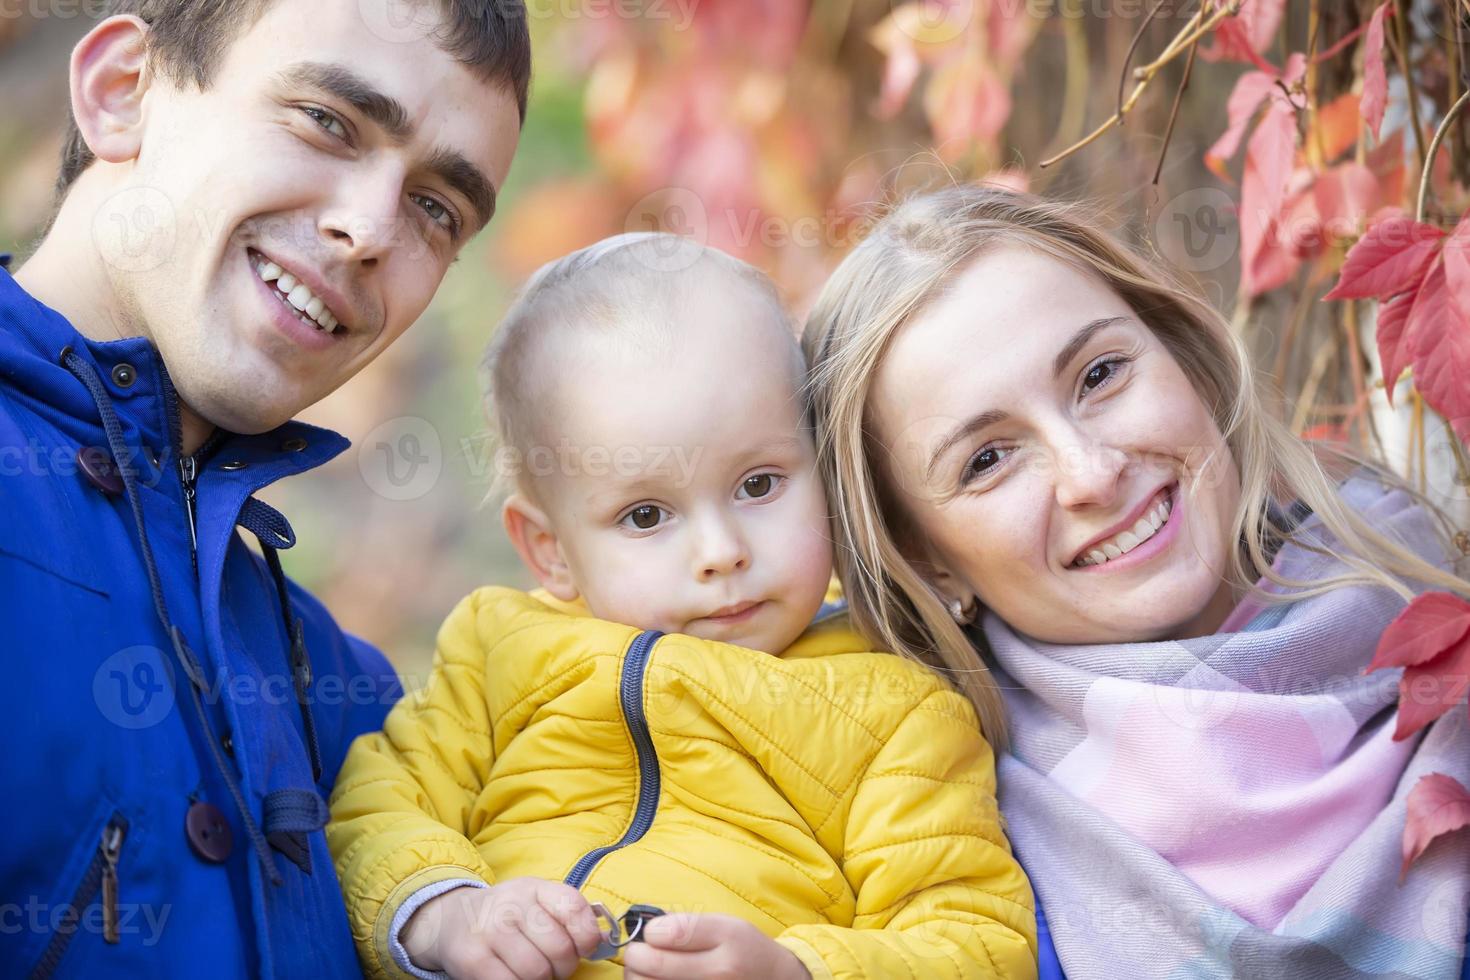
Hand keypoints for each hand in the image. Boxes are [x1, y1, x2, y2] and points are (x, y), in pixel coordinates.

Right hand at [399, 877, 603, 979]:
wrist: (452, 918)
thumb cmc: (507, 915)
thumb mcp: (537, 901)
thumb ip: (568, 915)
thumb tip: (604, 939)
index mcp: (534, 888)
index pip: (575, 909)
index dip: (587, 936)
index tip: (582, 948)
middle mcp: (511, 905)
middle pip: (560, 948)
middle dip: (564, 967)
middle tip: (554, 967)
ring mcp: (490, 931)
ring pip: (537, 972)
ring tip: (534, 973)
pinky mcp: (472, 959)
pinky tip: (516, 978)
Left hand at [621, 913, 812, 979]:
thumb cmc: (745, 951)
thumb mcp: (727, 926)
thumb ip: (688, 925)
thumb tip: (650, 930)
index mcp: (723, 949)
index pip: (664, 940)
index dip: (648, 934)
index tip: (652, 933)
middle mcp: (714, 977)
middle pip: (648, 967)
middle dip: (635, 956)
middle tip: (641, 952)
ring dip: (637, 976)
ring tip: (647, 969)